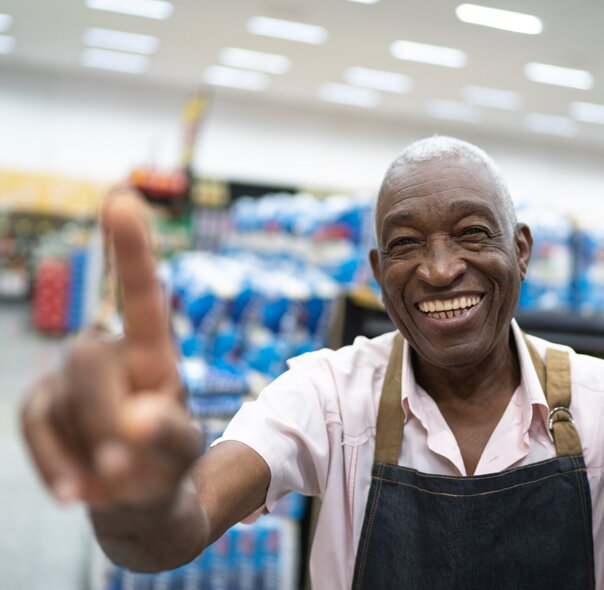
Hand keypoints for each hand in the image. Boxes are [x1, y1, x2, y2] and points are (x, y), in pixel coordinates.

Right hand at [21, 191, 201, 506]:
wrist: (139, 494)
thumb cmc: (169, 461)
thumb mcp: (185, 452)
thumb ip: (171, 438)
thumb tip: (137, 422)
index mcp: (153, 350)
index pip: (143, 294)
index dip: (131, 248)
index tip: (122, 197)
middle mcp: (108, 350)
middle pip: (87, 357)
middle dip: (105, 418)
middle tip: (128, 469)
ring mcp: (70, 376)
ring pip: (60, 397)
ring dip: (86, 451)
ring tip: (116, 482)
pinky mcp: (42, 403)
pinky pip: (34, 424)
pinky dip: (54, 465)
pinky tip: (78, 493)